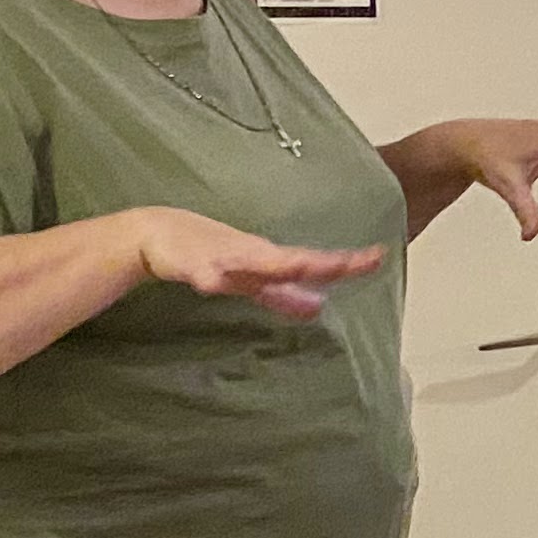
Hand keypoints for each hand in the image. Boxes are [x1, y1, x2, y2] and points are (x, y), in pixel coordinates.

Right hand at [125, 208, 385, 318]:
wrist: (158, 231)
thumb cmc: (212, 252)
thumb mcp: (253, 278)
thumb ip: (284, 295)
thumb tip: (320, 307)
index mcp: (269, 260)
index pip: (315, 263)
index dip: (345, 263)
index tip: (379, 257)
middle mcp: (252, 255)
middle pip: (292, 261)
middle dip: (322, 263)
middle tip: (355, 261)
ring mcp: (221, 257)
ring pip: (249, 264)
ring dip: (271, 267)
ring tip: (301, 267)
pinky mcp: (189, 262)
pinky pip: (198, 272)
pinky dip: (206, 276)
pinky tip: (210, 283)